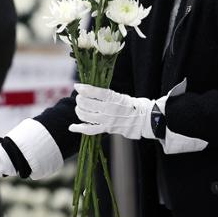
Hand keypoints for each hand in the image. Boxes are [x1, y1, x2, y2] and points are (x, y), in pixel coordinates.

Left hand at [69, 80, 207, 153]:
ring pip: (85, 115)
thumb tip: (88, 89)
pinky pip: (90, 130)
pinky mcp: (107, 129)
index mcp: (114, 98)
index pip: (94, 92)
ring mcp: (107, 120)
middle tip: (80, 97)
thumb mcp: (120, 95)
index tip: (77, 86)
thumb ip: (105, 94)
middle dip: (80, 99)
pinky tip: (71, 127)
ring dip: (79, 110)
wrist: (146, 120)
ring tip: (80, 108)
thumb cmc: (134, 105)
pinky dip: (79, 128)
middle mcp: (109, 109)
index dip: (83, 89)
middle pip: (86, 103)